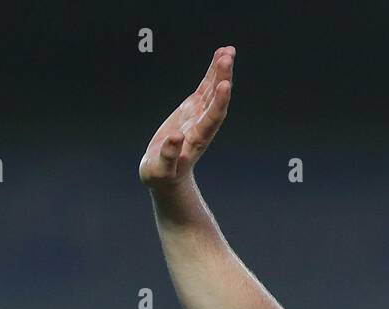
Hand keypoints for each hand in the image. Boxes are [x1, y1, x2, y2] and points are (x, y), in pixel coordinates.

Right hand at [139, 46, 234, 190]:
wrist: (166, 177)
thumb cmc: (161, 176)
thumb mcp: (160, 171)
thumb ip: (168, 156)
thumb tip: (176, 137)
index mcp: (196, 140)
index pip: (212, 119)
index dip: (219, 102)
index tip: (225, 85)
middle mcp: (202, 126)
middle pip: (216, 101)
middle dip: (222, 79)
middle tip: (227, 57)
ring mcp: (200, 116)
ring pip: (213, 91)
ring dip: (221, 71)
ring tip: (228, 50)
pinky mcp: (194, 109)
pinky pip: (206, 88)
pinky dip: (213, 73)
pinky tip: (220, 55)